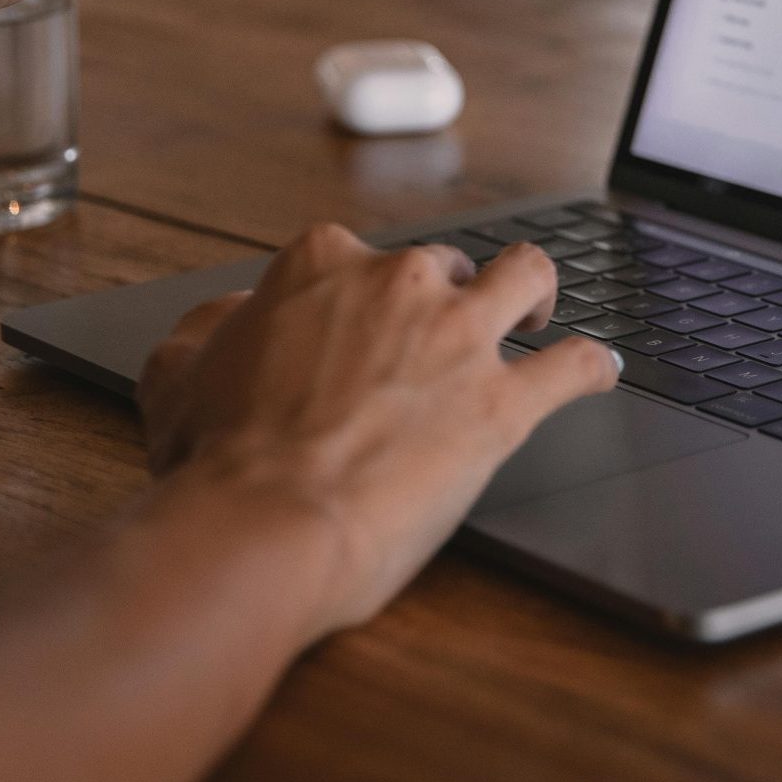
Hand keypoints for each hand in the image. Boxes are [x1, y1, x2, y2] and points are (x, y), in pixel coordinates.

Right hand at [138, 224, 617, 641]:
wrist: (262, 525)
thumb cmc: (217, 463)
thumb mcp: (180, 376)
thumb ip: (213, 331)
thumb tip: (230, 318)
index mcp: (325, 266)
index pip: (355, 256)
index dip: (358, 293)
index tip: (359, 322)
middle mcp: (402, 284)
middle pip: (444, 266)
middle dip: (444, 297)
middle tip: (434, 343)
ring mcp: (461, 338)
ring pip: (529, 278)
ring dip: (537, 293)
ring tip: (537, 314)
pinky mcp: (503, 402)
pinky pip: (572, 366)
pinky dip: (592, 366)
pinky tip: (601, 371)